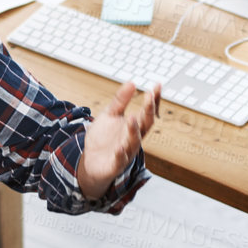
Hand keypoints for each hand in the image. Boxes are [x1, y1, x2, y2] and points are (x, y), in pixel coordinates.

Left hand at [77, 82, 159, 200]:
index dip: (153, 100)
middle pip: (145, 125)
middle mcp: (133, 138)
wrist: (91, 162)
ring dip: (134, 130)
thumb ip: (120, 101)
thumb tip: (132, 83)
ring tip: (132, 118)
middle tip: (149, 97)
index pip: (147, 112)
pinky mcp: (115, 164)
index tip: (157, 86)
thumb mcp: (110, 115)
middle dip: (148, 111)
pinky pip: (120, 160)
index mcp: (134, 126)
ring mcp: (125, 152)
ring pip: (134, 142)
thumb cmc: (103, 139)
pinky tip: (119, 148)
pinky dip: (120, 154)